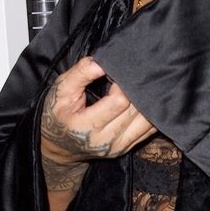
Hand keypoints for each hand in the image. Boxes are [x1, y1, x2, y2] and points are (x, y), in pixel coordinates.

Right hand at [39, 55, 154, 190]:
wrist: (59, 146)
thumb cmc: (58, 114)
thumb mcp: (61, 90)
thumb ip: (81, 73)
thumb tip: (103, 61)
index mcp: (87, 127)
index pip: (119, 101)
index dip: (123, 82)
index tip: (119, 72)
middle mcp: (106, 141)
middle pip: (136, 110)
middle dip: (137, 90)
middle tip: (134, 75)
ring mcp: (119, 147)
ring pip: (148, 121)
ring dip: (148, 101)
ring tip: (141, 86)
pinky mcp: (127, 148)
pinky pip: (149, 130)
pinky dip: (151, 113)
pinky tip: (146, 100)